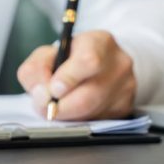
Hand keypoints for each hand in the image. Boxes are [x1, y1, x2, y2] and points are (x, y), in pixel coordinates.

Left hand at [17, 30, 136, 120]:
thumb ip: (36, 69)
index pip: (88, 61)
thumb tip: (41, 93)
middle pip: (89, 96)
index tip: (53, 89)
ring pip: (91, 113)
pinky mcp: (126, 106)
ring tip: (59, 106)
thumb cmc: (71, 57)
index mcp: (99, 42)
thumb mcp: (49, 53)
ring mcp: (125, 86)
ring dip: (68, 116)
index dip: (68, 79)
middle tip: (45, 106)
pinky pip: (98, 122)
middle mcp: (118, 63)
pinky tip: (77, 109)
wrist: (102, 61)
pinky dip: (81, 120)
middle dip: (60, 107)